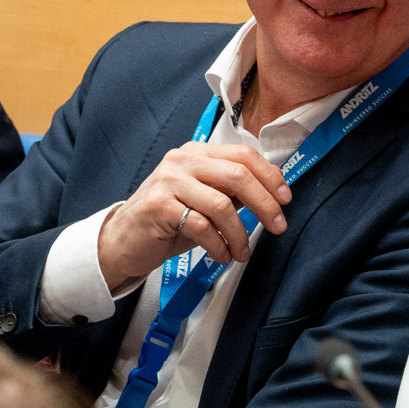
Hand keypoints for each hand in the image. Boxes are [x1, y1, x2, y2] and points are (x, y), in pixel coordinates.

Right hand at [97, 143, 290, 289]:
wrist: (123, 240)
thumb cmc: (167, 220)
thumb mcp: (202, 199)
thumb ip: (230, 191)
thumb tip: (272, 195)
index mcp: (197, 152)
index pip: (243, 155)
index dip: (271, 176)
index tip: (286, 199)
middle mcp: (182, 160)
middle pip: (238, 175)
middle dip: (265, 204)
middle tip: (277, 227)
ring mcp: (168, 181)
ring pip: (222, 204)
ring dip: (240, 234)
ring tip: (242, 252)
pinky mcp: (158, 206)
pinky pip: (201, 226)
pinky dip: (219, 245)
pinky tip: (222, 254)